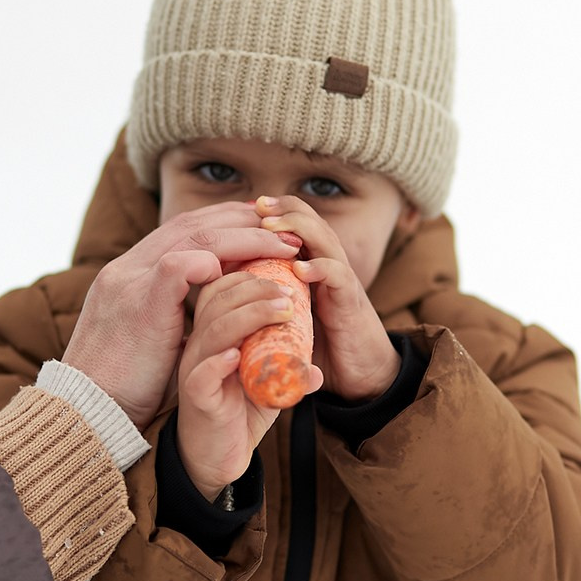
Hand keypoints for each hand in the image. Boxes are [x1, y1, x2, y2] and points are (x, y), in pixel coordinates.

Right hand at [62, 202, 299, 428]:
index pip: (182, 230)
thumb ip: (175, 313)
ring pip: (194, 237)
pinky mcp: (140, 304)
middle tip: (283, 225)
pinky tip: (244, 269)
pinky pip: (180, 268)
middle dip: (241, 219)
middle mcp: (128, 268)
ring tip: (283, 246)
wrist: (88, 411)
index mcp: (130, 273)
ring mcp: (131, 282)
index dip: (224, 222)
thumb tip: (214, 307)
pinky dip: (213, 262)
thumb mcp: (150, 336)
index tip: (260, 224)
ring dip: (245, 238)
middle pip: (192, 223)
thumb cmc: (124, 384)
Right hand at [176, 272, 323, 502]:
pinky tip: (239, 354)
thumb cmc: (238, 415)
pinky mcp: (196, 399)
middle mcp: (198, 347)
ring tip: (282, 311)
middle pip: (217, 302)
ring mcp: (194, 371)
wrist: (216, 461)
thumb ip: (287, 373)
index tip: (285, 277)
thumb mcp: (268, 387)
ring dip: (249, 316)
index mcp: (212, 335)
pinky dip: (220, 361)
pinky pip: (201, 375)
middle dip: (255, 289)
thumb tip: (317, 369)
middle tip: (290, 293)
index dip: (250, 276)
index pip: (222, 290)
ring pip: (212, 331)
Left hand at [256, 197, 399, 402]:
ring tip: (270, 226)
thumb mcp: (286, 313)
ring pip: (325, 240)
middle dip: (284, 209)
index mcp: (312, 263)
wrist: (360, 375)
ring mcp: (341, 282)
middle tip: (258, 205)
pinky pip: (340, 277)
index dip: (273, 211)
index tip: (244, 207)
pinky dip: (321, 269)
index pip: (296, 223)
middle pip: (311, 221)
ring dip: (298, 228)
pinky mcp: (350, 304)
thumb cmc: (317, 344)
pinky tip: (300, 269)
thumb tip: (220, 289)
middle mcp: (328, 265)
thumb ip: (264, 297)